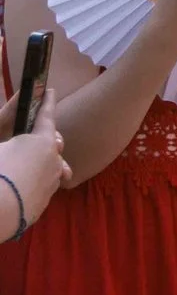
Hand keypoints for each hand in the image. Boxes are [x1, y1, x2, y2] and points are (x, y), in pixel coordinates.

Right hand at [0, 91, 68, 239]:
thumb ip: (3, 119)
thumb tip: (16, 106)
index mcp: (41, 142)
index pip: (46, 117)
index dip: (47, 102)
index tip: (52, 90)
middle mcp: (53, 161)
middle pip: (54, 144)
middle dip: (47, 137)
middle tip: (35, 135)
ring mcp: (51, 184)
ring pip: (54, 167)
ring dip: (45, 162)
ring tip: (29, 163)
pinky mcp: (44, 203)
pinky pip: (44, 186)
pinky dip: (36, 181)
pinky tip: (22, 185)